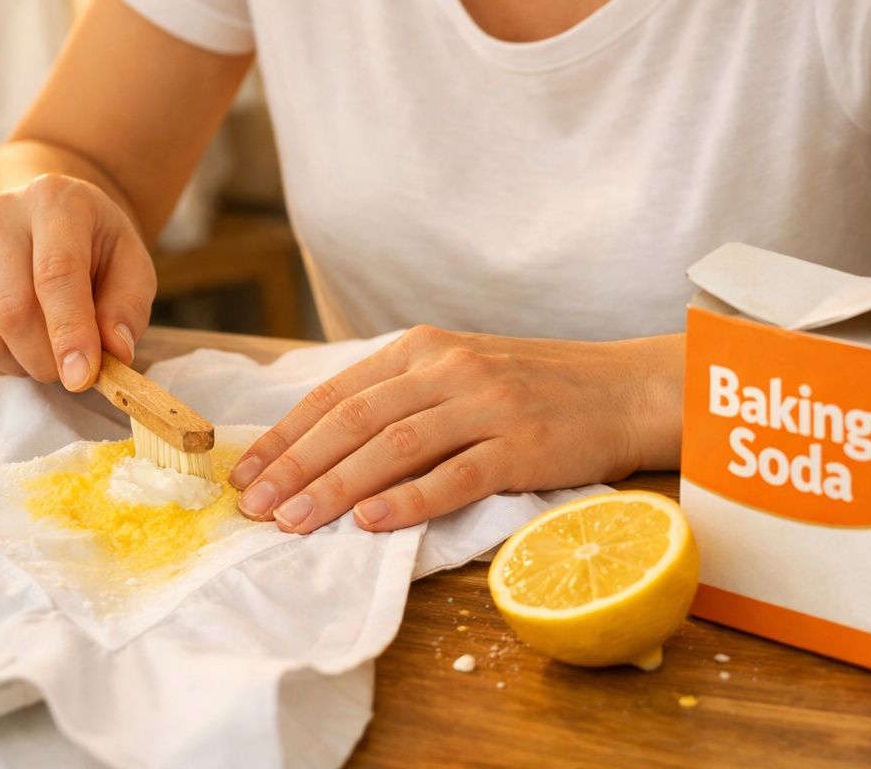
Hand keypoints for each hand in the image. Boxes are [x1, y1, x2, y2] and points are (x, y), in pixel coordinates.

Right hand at [0, 174, 156, 389]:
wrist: (40, 217)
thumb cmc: (91, 245)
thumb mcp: (130, 265)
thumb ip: (127, 307)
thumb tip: (114, 352)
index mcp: (53, 199)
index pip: (56, 274)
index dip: (69, 332)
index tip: (82, 377)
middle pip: (13, 311)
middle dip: (47, 360)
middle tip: (72, 372)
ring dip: (20, 365)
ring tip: (45, 354)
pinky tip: (14, 343)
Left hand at [229, 325, 679, 533]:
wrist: (626, 388)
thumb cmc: (533, 389)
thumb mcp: (457, 372)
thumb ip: (398, 397)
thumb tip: (320, 444)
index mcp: (420, 348)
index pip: (336, 394)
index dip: (285, 435)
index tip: (244, 473)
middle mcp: (447, 368)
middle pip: (354, 419)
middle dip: (295, 465)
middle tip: (254, 507)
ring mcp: (486, 404)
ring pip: (393, 446)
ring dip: (336, 486)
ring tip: (295, 521)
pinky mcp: (521, 444)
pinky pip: (455, 475)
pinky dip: (409, 499)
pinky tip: (372, 522)